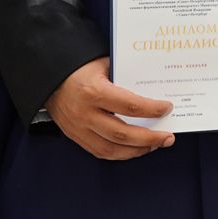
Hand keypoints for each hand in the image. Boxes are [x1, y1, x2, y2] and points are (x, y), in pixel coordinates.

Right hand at [43, 57, 174, 160]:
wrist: (49, 80)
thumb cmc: (81, 69)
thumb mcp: (105, 65)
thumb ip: (126, 76)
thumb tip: (156, 86)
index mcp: (94, 92)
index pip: (130, 105)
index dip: (152, 109)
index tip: (168, 108)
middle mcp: (85, 113)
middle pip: (122, 133)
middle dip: (150, 138)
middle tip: (169, 137)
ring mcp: (78, 128)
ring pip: (111, 148)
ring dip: (137, 150)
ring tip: (156, 145)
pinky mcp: (74, 136)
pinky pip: (99, 151)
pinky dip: (120, 154)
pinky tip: (135, 149)